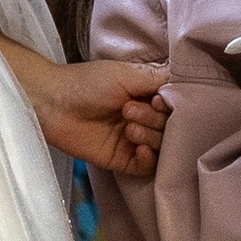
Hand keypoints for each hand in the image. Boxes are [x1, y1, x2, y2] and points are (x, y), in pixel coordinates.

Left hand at [0, 40, 171, 172]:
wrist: (52, 103)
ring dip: (150, 136)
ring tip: (128, 126)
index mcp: (146, 95)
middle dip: (154, 119)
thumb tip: (188, 81)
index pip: (176, 106)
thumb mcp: (126, 73)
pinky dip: (148, 159)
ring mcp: (134, 140)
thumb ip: (158, 79)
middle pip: (171, 127)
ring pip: (162, 146)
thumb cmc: (86, 83)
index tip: (158, 99)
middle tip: (128, 110)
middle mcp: (144, 117)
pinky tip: (138, 148)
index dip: (172, 105)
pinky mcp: (122, 160)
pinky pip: (148, 167)